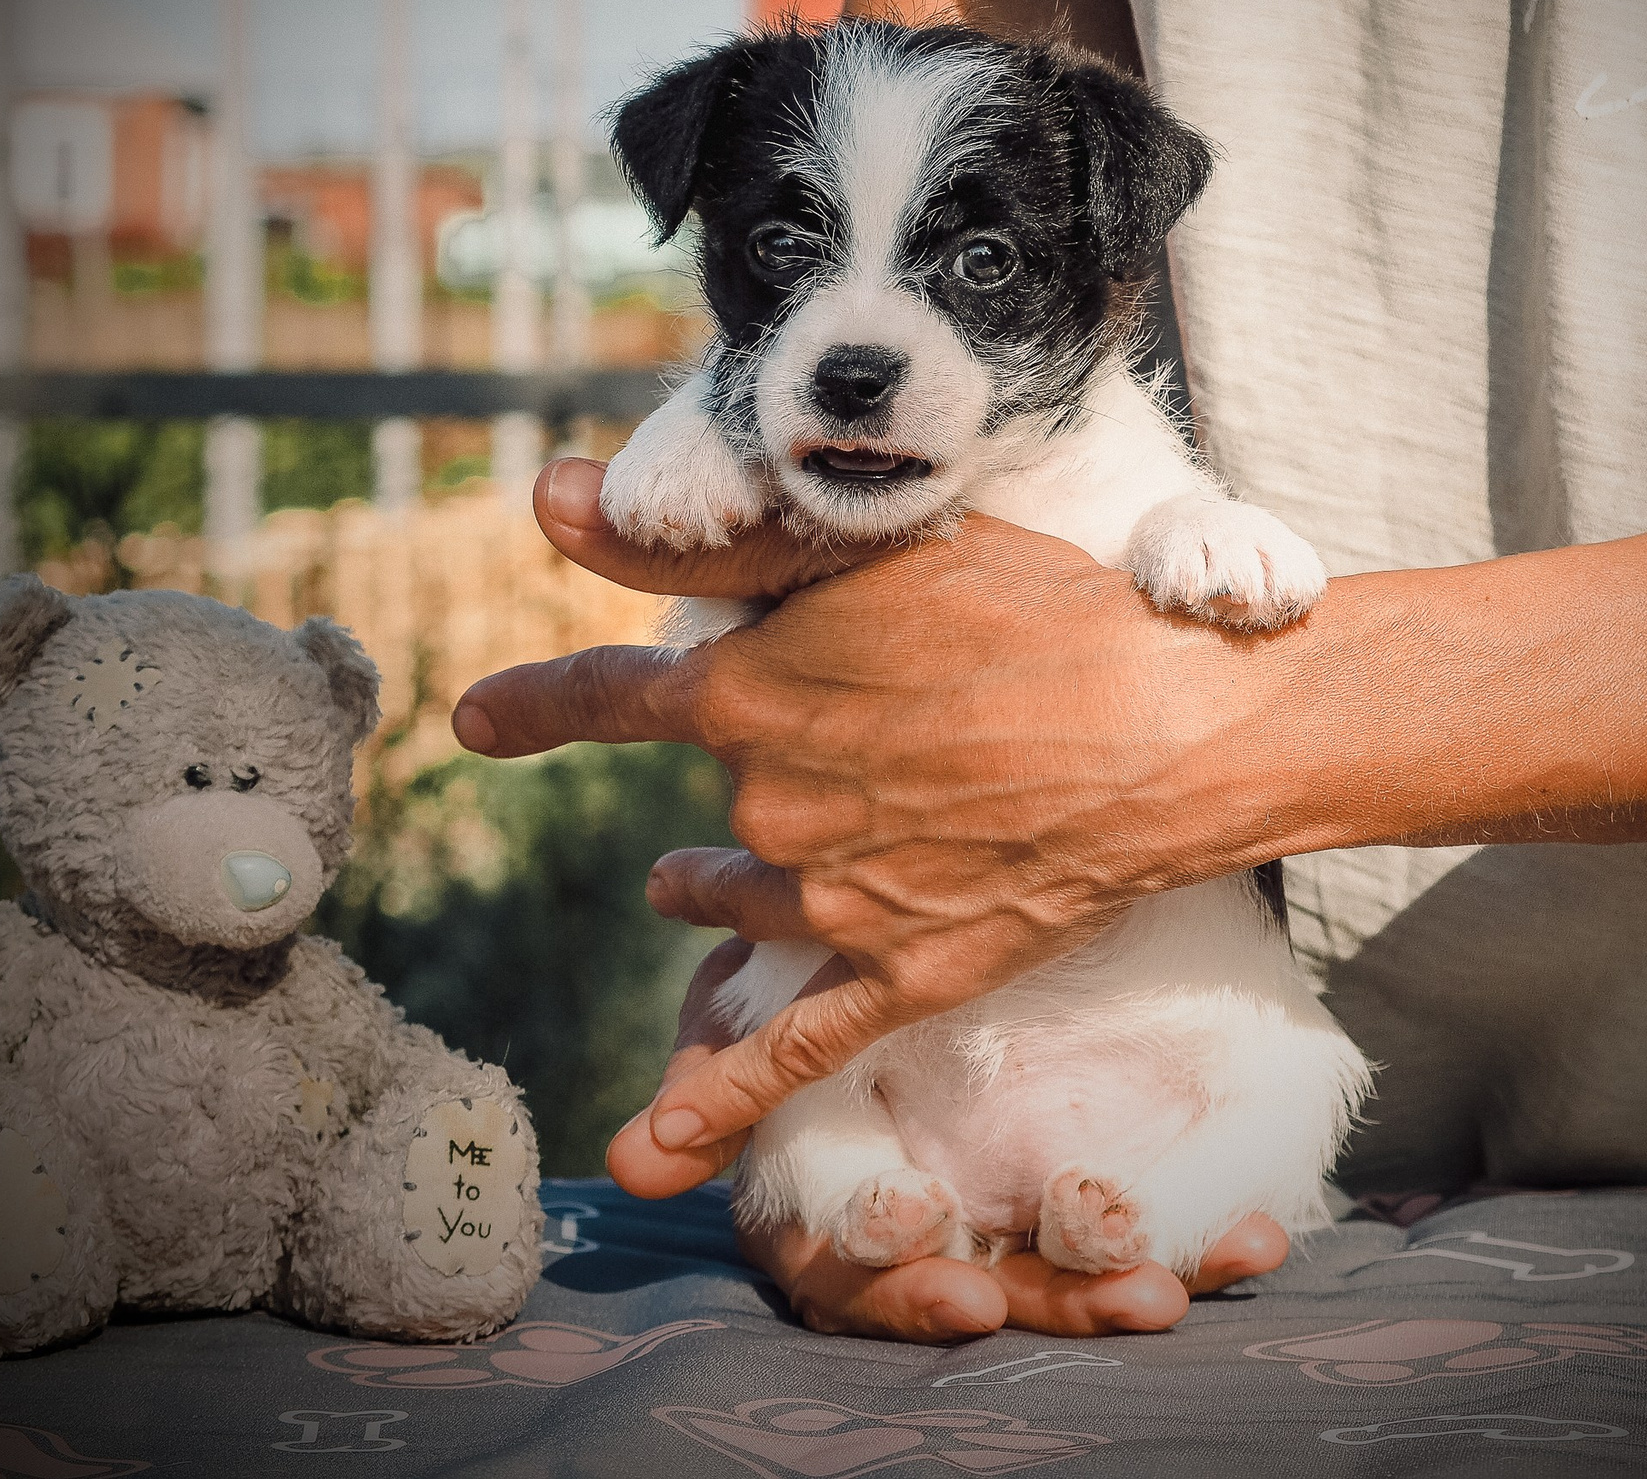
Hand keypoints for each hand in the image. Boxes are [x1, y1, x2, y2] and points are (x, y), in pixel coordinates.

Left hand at [454, 459, 1329, 1163]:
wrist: (1173, 726)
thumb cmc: (1037, 610)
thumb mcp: (866, 544)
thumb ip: (701, 536)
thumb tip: (549, 495)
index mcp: (753, 692)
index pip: (609, 697)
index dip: (535, 707)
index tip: (473, 721)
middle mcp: (774, 805)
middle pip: (717, 798)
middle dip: (736, 778)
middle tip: (791, 754)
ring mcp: (838, 903)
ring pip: (743, 902)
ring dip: (709, 897)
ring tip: (685, 893)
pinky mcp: (908, 973)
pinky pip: (791, 1049)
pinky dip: (711, 1100)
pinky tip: (645, 1151)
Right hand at [605, 935, 1290, 1341]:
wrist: (900, 888)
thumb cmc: (802, 957)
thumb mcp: (758, 1000)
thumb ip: (719, 1072)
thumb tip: (633, 1162)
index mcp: (843, 1196)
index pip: (869, 1276)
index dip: (911, 1291)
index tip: (968, 1298)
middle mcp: (934, 1224)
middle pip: (988, 1290)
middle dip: (1058, 1297)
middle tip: (1134, 1294)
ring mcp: (1013, 1208)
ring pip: (1070, 1275)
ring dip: (1131, 1278)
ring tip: (1195, 1274)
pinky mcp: (1090, 1178)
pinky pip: (1155, 1228)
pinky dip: (1211, 1237)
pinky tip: (1261, 1232)